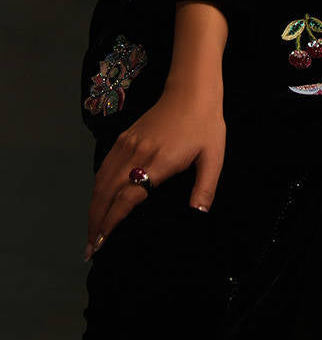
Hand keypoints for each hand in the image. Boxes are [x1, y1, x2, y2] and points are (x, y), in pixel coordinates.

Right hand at [84, 83, 225, 260]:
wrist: (192, 90)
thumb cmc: (205, 124)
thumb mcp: (213, 157)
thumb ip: (205, 188)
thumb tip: (198, 215)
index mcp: (157, 164)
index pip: (125, 200)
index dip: (111, 223)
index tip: (101, 244)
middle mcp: (136, 155)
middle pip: (106, 194)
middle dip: (95, 223)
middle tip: (90, 249)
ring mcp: (127, 145)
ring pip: (100, 180)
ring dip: (93, 207)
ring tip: (91, 231)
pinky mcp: (125, 137)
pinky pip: (104, 165)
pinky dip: (96, 187)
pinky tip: (98, 199)